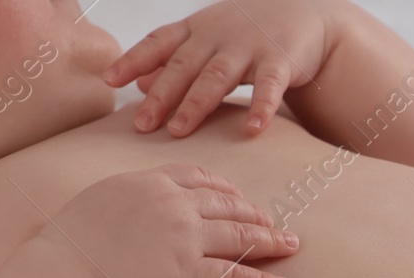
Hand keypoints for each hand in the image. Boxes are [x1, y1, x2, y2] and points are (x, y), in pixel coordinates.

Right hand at [43, 165, 297, 277]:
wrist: (64, 273)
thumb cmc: (73, 243)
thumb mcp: (102, 201)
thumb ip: (133, 199)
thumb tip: (145, 207)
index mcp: (151, 183)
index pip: (199, 178)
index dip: (226, 188)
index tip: (240, 197)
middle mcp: (173, 204)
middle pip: (228, 205)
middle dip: (256, 215)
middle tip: (277, 225)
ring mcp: (183, 237)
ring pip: (240, 236)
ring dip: (271, 241)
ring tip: (290, 246)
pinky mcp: (188, 272)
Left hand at [102, 0, 334, 136]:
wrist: (304, 11)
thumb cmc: (248, 30)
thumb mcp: (207, 38)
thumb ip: (174, 61)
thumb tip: (137, 85)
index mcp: (196, 30)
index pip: (159, 43)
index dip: (133, 60)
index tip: (109, 81)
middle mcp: (218, 36)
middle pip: (183, 66)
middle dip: (161, 95)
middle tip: (141, 125)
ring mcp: (249, 47)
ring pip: (217, 76)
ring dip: (197, 104)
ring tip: (179, 130)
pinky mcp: (281, 60)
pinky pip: (270, 86)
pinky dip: (261, 107)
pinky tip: (253, 129)